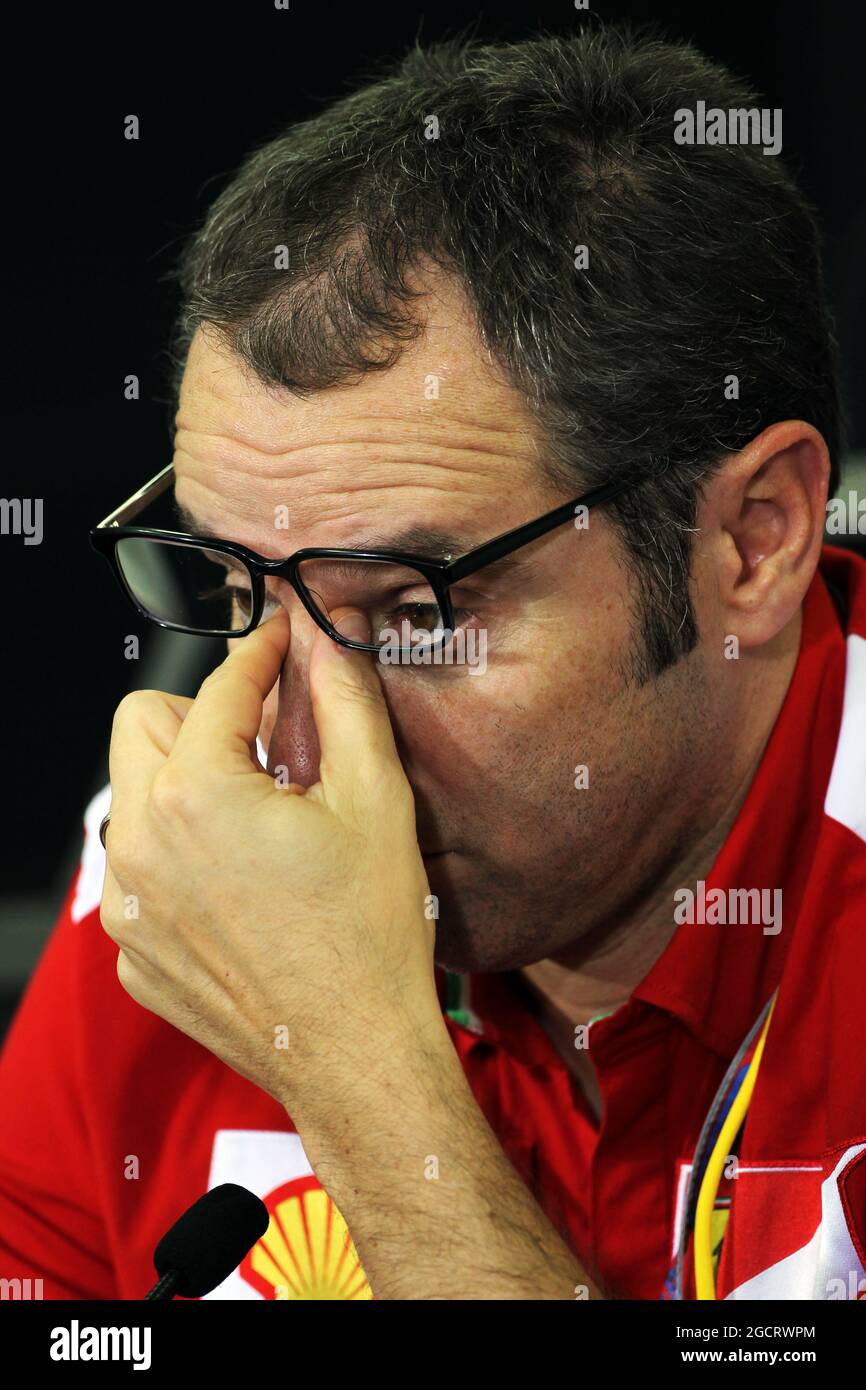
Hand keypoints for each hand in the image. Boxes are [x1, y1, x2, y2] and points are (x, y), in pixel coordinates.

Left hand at [99, 606, 444, 1111]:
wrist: (356, 1055)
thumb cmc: (371, 934)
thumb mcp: (376, 799)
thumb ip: (344, 700)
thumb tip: (329, 631)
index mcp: (197, 794)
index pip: (217, 686)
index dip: (260, 652)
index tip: (283, 641)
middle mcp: (140, 843)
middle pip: (141, 723)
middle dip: (200, 714)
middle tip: (266, 742)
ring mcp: (128, 903)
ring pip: (134, 797)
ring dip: (186, 784)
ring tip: (259, 817)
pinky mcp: (133, 950)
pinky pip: (138, 870)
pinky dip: (181, 856)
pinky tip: (243, 883)